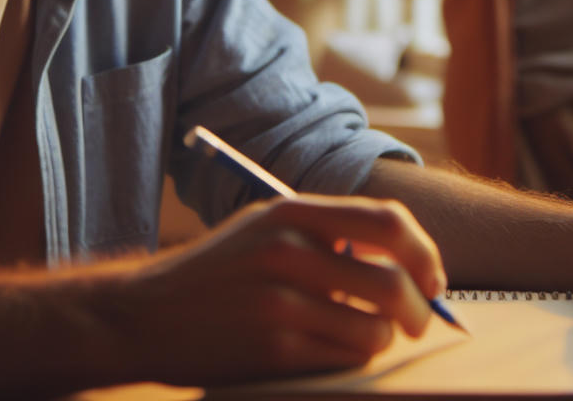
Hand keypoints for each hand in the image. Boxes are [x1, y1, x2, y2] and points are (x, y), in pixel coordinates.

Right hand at [102, 194, 446, 384]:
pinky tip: (333, 352)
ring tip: (366, 338)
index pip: (388, 222)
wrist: (141, 316)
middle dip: (420, 309)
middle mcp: (289, 252)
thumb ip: (325, 232)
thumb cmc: (214, 275)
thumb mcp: (263, 229)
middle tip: (419, 321)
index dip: (424, 253)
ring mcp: (281, 302)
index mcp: (291, 213)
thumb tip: (406, 261)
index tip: (431, 277)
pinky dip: (353, 359)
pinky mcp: (273, 349)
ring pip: (375, 330)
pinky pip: (345, 358)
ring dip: (383, 340)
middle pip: (393, 282)